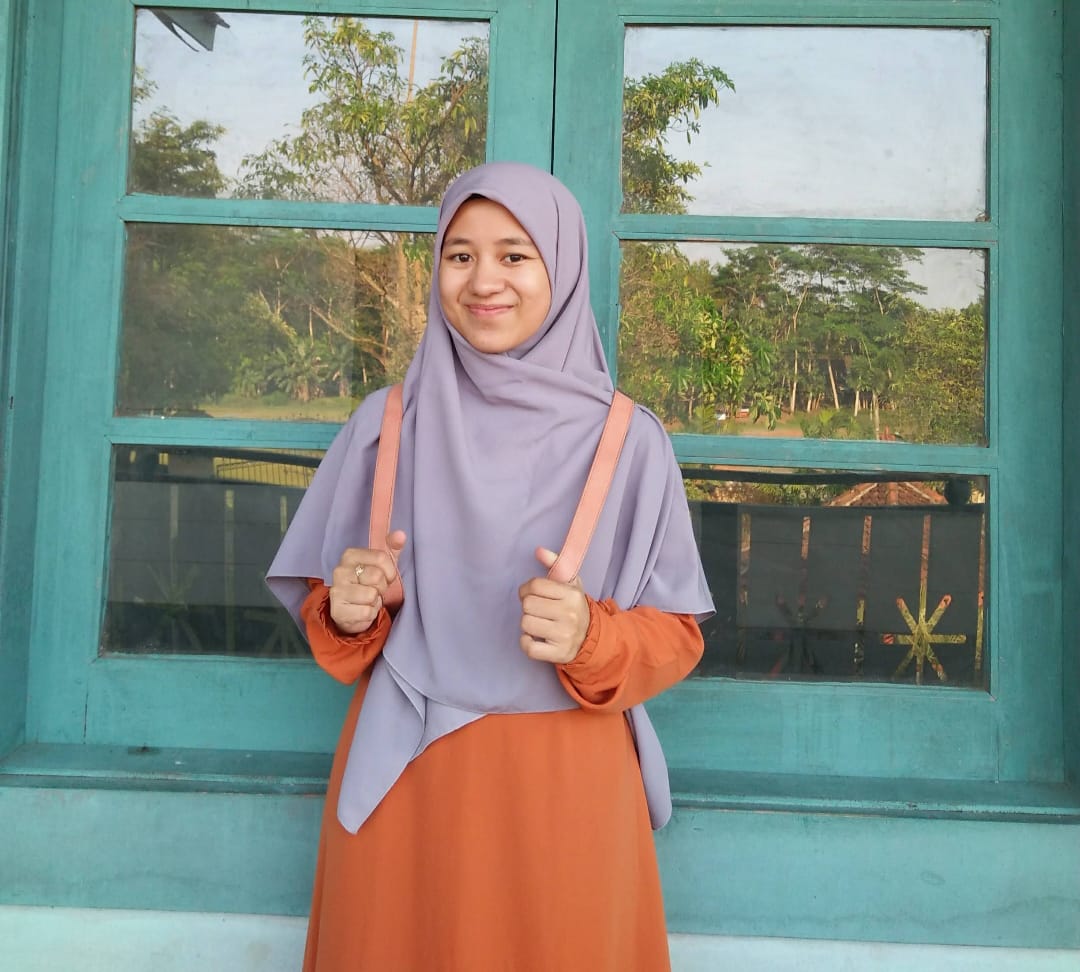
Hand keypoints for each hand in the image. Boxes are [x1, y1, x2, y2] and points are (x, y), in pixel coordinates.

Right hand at [328, 531, 406, 634]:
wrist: (352, 612)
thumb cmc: (369, 584)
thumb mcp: (382, 565)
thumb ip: (392, 548)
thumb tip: (400, 535)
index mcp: (350, 555)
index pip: (381, 558)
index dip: (390, 571)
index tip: (386, 577)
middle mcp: (340, 570)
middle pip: (377, 576)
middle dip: (382, 587)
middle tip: (374, 590)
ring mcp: (337, 590)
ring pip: (371, 595)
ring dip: (375, 601)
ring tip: (367, 600)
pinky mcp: (337, 611)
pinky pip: (366, 612)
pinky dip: (369, 614)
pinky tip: (362, 611)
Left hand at [518, 547, 590, 663]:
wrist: (591, 637)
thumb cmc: (574, 606)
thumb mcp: (570, 583)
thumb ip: (554, 563)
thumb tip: (538, 550)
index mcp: (571, 595)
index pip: (534, 586)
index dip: (526, 589)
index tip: (531, 594)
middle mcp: (569, 614)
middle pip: (527, 605)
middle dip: (528, 607)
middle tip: (537, 610)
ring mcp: (564, 635)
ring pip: (526, 624)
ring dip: (528, 624)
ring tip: (539, 623)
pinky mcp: (558, 653)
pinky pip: (529, 647)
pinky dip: (527, 642)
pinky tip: (534, 638)